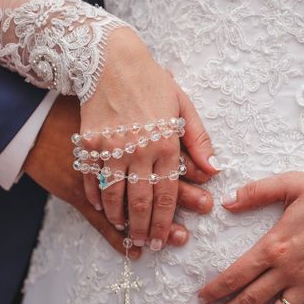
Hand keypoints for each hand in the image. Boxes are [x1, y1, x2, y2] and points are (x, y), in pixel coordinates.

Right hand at [80, 27, 217, 250]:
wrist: (110, 59)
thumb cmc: (151, 81)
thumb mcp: (183, 105)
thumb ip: (199, 140)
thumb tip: (213, 170)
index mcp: (165, 143)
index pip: (167, 193)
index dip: (165, 221)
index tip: (164, 240)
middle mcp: (138, 150)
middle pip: (141, 200)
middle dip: (144, 228)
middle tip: (147, 244)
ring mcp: (111, 148)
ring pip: (114, 194)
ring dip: (120, 218)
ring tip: (127, 232)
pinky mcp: (89, 143)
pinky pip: (91, 177)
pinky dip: (96, 196)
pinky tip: (102, 208)